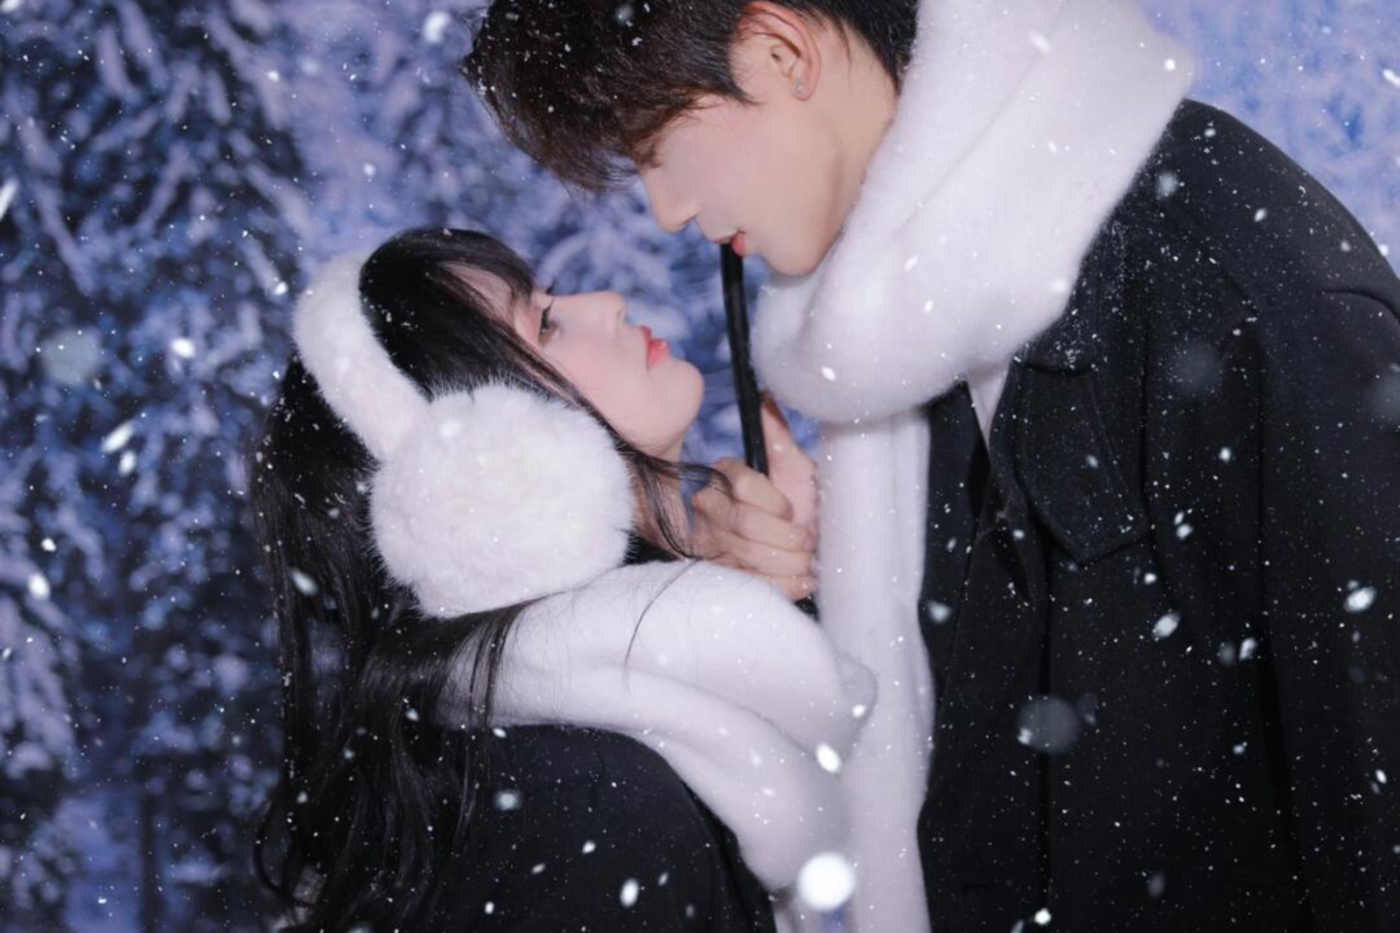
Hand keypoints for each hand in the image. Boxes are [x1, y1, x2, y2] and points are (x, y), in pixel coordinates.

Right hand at [692, 393, 818, 600]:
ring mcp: (710, 545)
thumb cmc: (806, 506)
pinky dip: (783, 584)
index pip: (744, 484)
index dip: (776, 503)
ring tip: (807, 561)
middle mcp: (709, 508)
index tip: (794, 511)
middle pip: (746, 523)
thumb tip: (766, 396)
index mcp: (726, 476)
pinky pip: (750, 583)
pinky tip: (800, 579)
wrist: (813, 552)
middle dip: (788, 537)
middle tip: (808, 540)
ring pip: (748, 556)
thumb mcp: (798, 470)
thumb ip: (778, 436)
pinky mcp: (718, 577)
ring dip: (789, 562)